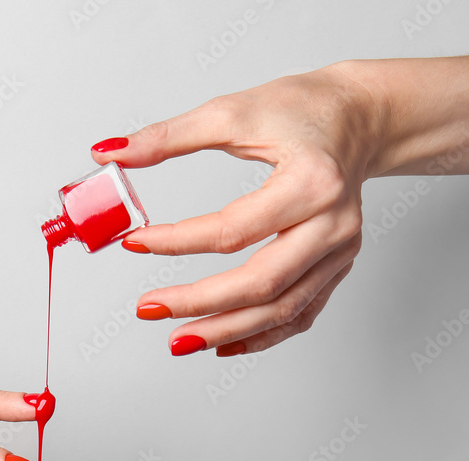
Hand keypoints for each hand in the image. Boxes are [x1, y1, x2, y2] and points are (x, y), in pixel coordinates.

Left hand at [91, 62, 380, 355]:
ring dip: (226, 329)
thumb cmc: (302, 110)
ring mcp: (340, 251)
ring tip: (178, 339)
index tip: (135, 242)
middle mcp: (333, 224)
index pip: (234, 229)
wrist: (359, 117)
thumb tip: (108, 154)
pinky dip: (261, 334)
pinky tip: (222, 342)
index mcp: (311, 182)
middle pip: (262, 283)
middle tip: (149, 308)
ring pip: (282, 309)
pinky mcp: (337, 266)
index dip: (178, 242)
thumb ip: (167, 137)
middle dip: (200, 303)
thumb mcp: (231, 111)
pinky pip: (300, 313)